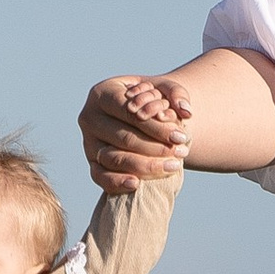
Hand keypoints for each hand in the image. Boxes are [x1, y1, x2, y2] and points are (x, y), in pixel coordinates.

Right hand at [81, 74, 192, 193]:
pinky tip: (137, 184)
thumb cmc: (151, 99)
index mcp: (102, 93)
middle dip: (155, 148)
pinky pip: (100, 176)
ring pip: (114, 158)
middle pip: (123, 137)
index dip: (155, 127)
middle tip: (180, 153)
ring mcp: (88, 141)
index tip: (180, 137)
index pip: (129, 112)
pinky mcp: (91, 161)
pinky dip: (117, 182)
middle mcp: (90, 118)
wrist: (139, 115)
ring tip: (173, 166)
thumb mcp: (163, 88)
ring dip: (145, 166)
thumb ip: (178, 93)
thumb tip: (186, 111)